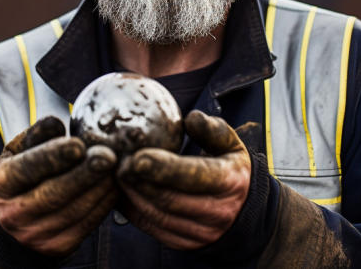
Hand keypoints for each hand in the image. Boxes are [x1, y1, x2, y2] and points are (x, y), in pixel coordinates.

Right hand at [0, 116, 117, 256]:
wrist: (10, 223)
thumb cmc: (17, 176)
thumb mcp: (16, 152)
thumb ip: (36, 136)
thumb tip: (56, 123)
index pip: (26, 169)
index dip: (53, 157)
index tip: (78, 145)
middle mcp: (13, 214)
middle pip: (54, 193)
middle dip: (84, 173)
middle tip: (108, 156)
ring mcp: (35, 234)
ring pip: (74, 210)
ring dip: (99, 188)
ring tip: (115, 167)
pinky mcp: (58, 246)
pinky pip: (86, 224)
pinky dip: (103, 203)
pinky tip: (112, 185)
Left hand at [117, 110, 251, 249]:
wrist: (243, 210)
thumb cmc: (229, 169)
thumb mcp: (231, 145)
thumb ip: (212, 130)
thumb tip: (191, 118)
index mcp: (228, 182)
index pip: (194, 176)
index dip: (163, 168)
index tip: (137, 157)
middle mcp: (217, 211)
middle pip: (170, 198)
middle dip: (140, 181)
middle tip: (119, 163)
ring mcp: (200, 232)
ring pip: (158, 215)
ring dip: (133, 196)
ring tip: (117, 175)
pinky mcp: (184, 243)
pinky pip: (152, 227)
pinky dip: (133, 211)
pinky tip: (122, 193)